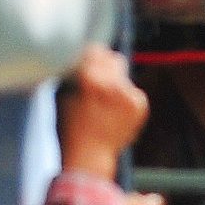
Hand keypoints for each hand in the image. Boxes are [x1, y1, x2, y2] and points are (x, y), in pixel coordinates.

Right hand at [56, 45, 148, 179]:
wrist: (91, 154)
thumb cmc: (71, 126)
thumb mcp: (64, 93)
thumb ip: (76, 71)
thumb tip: (84, 54)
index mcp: (90, 79)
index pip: (95, 50)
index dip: (90, 55)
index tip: (86, 60)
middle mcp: (112, 84)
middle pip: (113, 58)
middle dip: (105, 66)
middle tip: (96, 79)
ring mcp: (129, 94)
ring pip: (123, 75)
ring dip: (114, 82)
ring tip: (103, 102)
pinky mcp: (140, 104)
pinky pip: (132, 90)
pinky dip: (124, 97)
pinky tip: (113, 111)